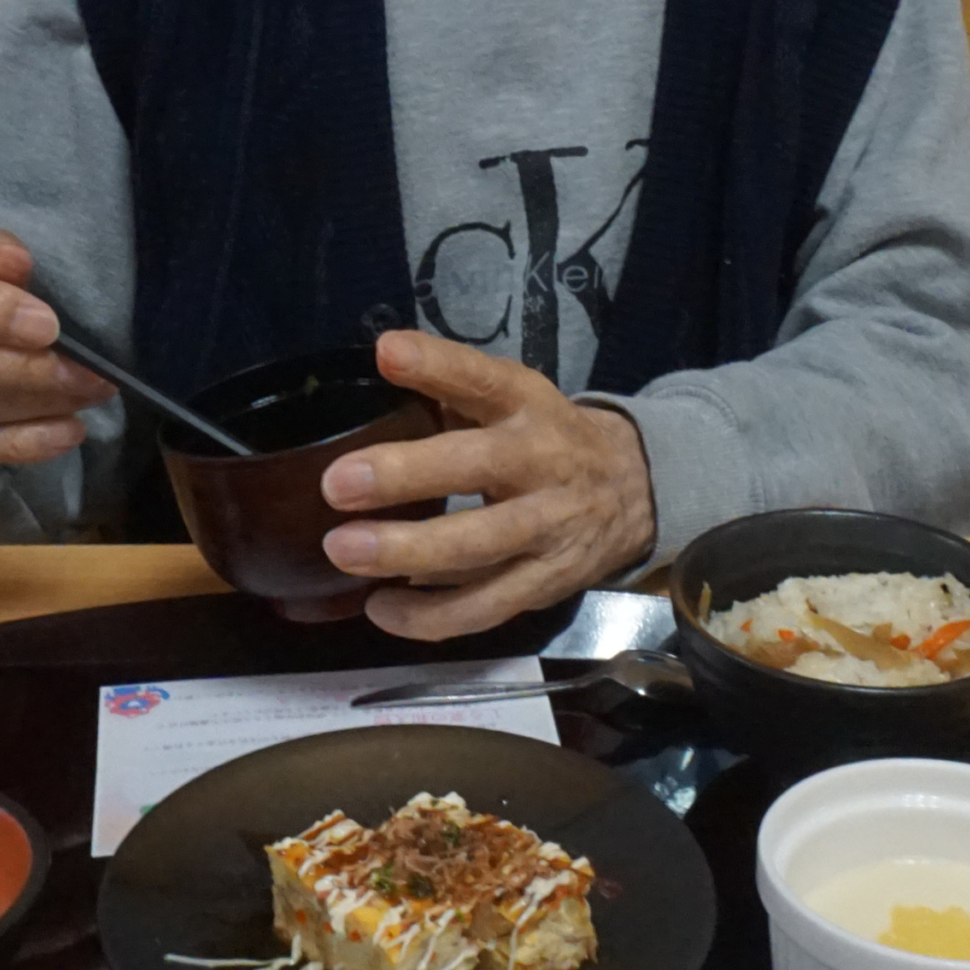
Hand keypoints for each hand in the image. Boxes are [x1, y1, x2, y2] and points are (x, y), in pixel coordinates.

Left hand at [318, 331, 656, 639]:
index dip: (437, 365)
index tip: (388, 354)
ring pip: (477, 548)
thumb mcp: (512, 398)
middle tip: (336, 483)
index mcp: (529, 407)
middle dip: (405, 475)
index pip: (484, 379)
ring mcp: (547, 530)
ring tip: (343, 552)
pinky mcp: (545, 585)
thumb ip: (451, 385)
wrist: (633, 492)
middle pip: (476, 468)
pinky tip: (379, 608)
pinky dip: (429, 616)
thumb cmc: (546, 438)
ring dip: (407, 553)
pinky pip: (483, 608)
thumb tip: (380, 360)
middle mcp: (543, 464)